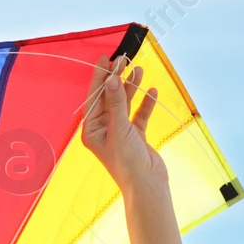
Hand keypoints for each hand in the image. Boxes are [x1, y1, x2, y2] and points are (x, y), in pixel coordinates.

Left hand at [78, 54, 170, 195]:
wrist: (146, 184)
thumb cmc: (126, 161)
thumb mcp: (120, 128)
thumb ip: (116, 102)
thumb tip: (112, 79)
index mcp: (91, 130)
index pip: (94, 98)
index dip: (100, 78)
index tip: (105, 59)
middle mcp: (103, 130)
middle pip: (109, 98)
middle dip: (116, 79)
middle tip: (124, 59)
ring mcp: (120, 132)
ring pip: (125, 104)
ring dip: (132, 87)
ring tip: (139, 69)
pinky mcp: (135, 135)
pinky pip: (139, 114)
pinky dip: (145, 103)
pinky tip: (152, 91)